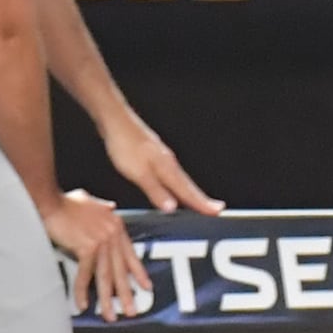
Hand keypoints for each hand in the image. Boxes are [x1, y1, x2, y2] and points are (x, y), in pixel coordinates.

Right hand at [41, 187, 152, 320]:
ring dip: (107, 299)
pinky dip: (82, 291)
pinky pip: (85, 275)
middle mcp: (112, 233)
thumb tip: (111, 206)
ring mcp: (101, 241)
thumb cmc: (65, 202)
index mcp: (115, 224)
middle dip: (126, 293)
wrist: (49, 200)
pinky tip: (83, 304)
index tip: (146, 287)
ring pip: (106, 276)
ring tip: (111, 316)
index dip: (138, 272)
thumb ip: (101, 206)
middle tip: (132, 312)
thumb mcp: (88, 200)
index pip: (130, 254)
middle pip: (120, 269)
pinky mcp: (86, 247)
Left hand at [96, 110, 223, 215]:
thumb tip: (172, 208)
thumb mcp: (139, 172)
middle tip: (217, 209)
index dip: (202, 204)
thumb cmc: (124, 143)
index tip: (217, 212)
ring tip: (200, 202)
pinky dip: (177, 184)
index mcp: (167, 168)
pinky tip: (173, 185)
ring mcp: (162, 157)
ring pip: (181, 179)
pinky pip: (171, 174)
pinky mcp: (154, 155)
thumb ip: (156, 191)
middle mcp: (169, 162)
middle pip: (189, 185)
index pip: (188, 191)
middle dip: (203, 199)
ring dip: (191, 192)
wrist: (115, 120)